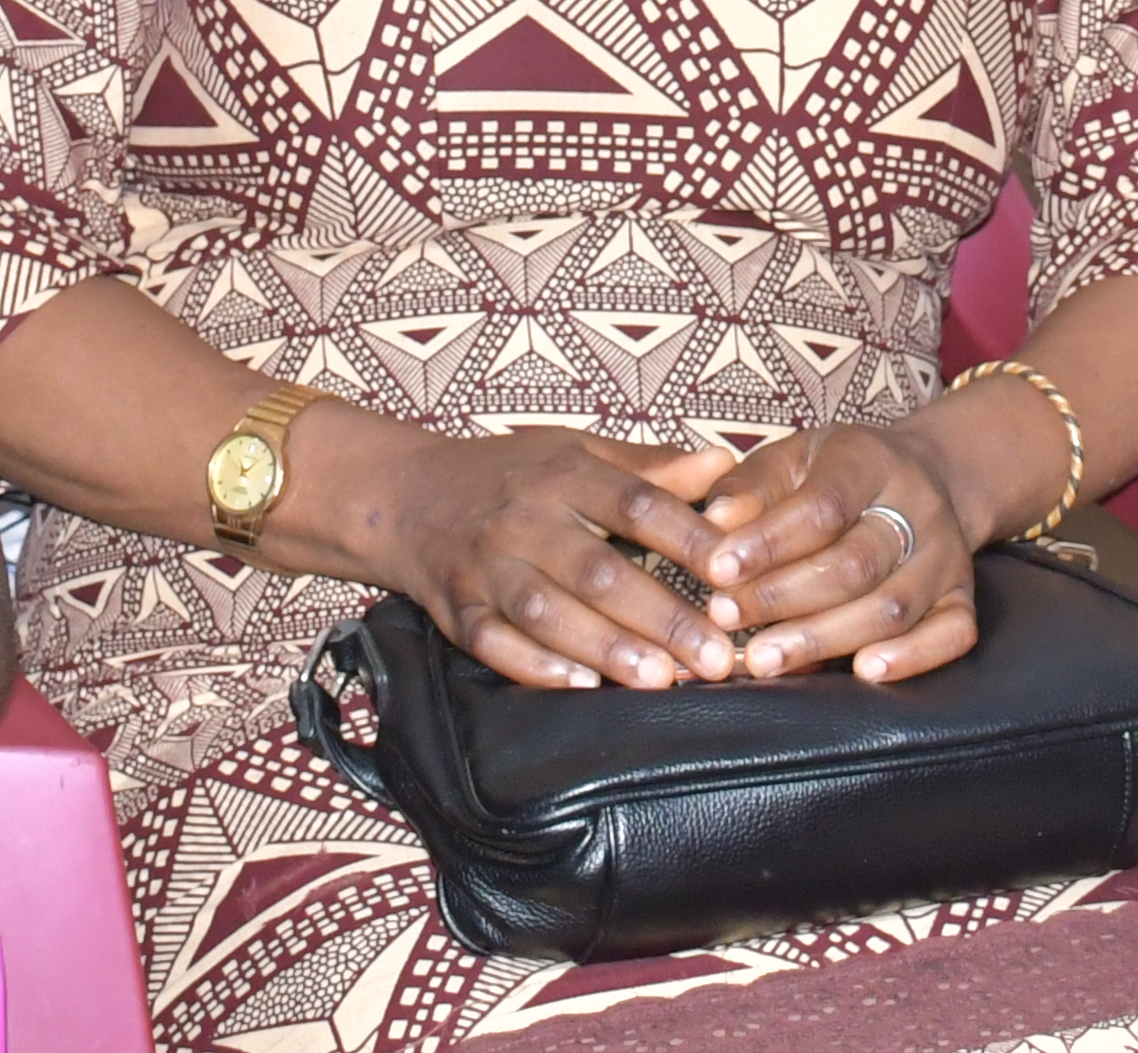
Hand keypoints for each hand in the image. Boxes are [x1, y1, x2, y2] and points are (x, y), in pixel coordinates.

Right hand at [360, 428, 741, 690]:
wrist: (405, 495)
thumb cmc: (509, 474)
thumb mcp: (577, 450)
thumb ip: (651, 467)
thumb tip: (725, 466)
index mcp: (564, 474)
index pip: (635, 502)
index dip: (686, 536)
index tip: (732, 571)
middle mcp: (525, 520)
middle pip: (597, 570)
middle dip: (659, 615)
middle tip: (713, 655)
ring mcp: (487, 568)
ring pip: (547, 612)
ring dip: (604, 647)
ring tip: (659, 679)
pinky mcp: (457, 611)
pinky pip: (494, 644)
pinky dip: (536, 667)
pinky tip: (582, 688)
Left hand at [691, 419, 981, 683]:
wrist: (927, 476)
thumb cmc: (838, 475)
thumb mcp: (793, 457)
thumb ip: (750, 487)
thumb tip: (714, 522)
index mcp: (871, 460)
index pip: (823, 505)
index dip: (768, 541)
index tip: (716, 571)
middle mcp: (918, 507)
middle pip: (854, 564)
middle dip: (783, 597)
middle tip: (726, 618)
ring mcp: (947, 556)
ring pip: (892, 606)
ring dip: (824, 638)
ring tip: (764, 657)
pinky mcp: (963, 596)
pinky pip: (952, 634)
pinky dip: (912, 657)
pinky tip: (863, 671)